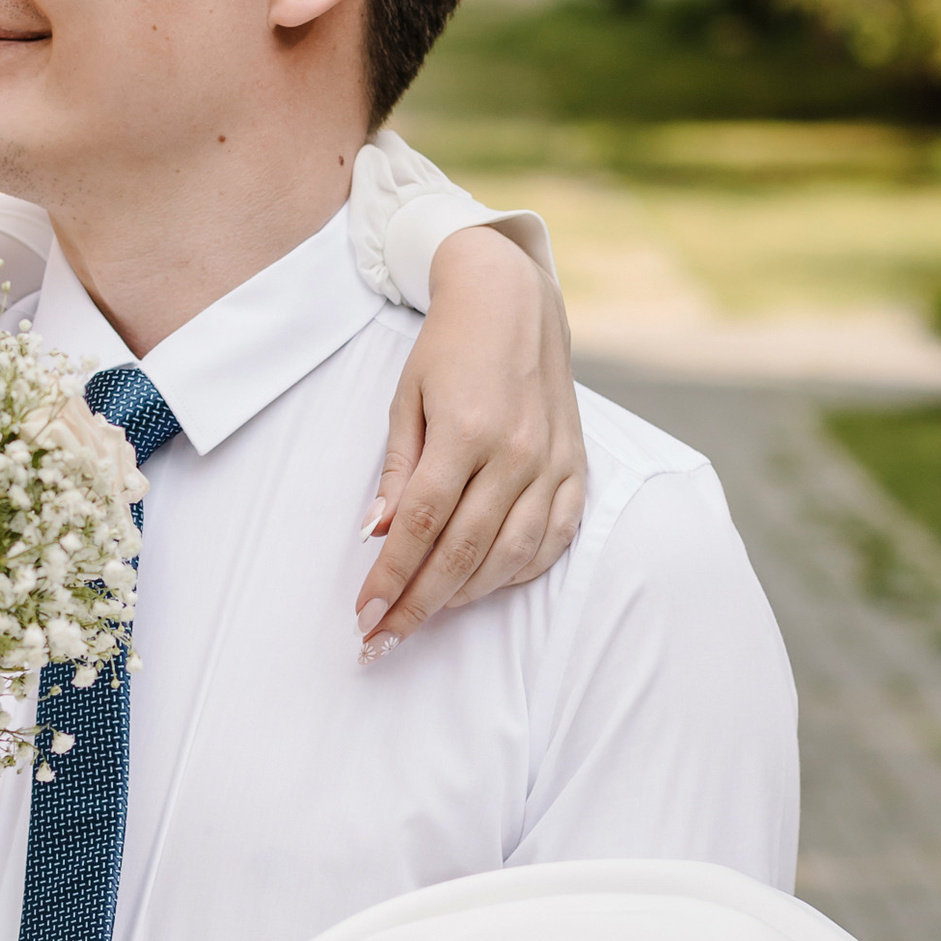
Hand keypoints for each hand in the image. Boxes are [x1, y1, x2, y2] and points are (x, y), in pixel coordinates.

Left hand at [356, 224, 585, 654]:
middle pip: (462, 552)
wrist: (513, 301)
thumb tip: (378, 533)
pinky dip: (518, 570)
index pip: (420, 525)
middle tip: (384, 638)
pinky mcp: (576, 468)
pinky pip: (554, 539)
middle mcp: (514, 454)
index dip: (390, 578)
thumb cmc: (449, 347)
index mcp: (465, 432)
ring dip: (465, 596)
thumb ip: (397, 469)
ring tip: (427, 614)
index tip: (364, 615)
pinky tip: (485, 584)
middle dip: (418, 604)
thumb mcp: (406, 398)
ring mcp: (551, 464)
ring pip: (510, 556)